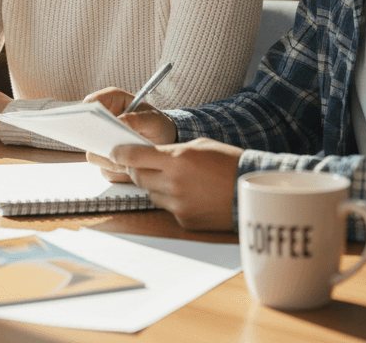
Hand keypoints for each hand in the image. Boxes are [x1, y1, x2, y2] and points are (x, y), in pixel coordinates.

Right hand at [82, 87, 176, 181]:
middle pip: (85, 131)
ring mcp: (101, 144)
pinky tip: (130, 169)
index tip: (94, 121)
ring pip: (94, 154)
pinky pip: (105, 170)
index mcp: (110, 102)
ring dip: (108, 160)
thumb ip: (136, 119)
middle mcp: (101, 124)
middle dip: (95, 139)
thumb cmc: (156, 124)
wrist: (164, 143)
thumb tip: (119, 122)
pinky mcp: (106, 161)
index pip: (91, 102)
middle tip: (107, 145)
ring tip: (125, 162)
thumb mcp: (152, 119)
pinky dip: (117, 171)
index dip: (87, 111)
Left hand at [110, 138, 243, 230]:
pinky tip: (190, 195)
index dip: (120, 153)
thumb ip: (171, 151)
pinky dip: (172, 201)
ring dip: (156, 185)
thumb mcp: (199, 145)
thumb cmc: (228, 162)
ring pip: (151, 193)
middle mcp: (173, 182)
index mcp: (176, 158)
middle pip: (138, 176)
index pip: (133, 156)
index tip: (113, 151)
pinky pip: (167, 208)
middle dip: (138, 169)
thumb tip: (148, 155)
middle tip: (144, 164)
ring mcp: (177, 203)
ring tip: (176, 180)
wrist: (251, 190)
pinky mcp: (184, 220)